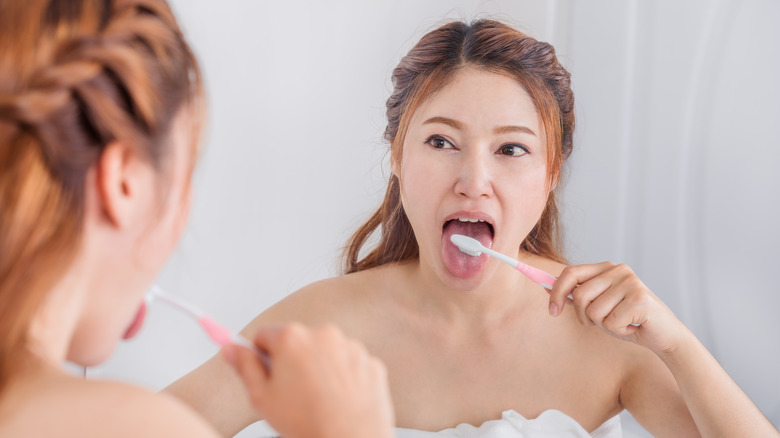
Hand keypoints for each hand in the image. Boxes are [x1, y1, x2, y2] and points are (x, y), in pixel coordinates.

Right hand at [223, 323, 394, 437]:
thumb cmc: (307, 423)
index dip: (261, 356)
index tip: (266, 373)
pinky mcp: (370, 361)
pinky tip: (339, 400)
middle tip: (292, 393)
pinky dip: (344, 378)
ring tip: (318, 400)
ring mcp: (350, 346)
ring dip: (319, 368)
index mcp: (292, 338)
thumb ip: (245, 368)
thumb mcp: (261, 398)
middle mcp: (323, 334)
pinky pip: (349, 364)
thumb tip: (231, 350)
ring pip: (325, 352)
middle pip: (297, 342)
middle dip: (292, 362)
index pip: (264, 335)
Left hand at [548, 262, 689, 354]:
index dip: (556, 292)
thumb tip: (546, 288)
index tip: (552, 311)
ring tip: (622, 322)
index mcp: (606, 268)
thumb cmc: (628, 321)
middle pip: (579, 295)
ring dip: (604, 325)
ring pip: (593, 312)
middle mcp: (618, 270)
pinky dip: (618, 331)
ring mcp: (630, 282)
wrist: (664, 335)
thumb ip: (576, 296)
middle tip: (602, 322)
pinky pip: (610, 323)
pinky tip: (633, 326)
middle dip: (584, 317)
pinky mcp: (639, 299)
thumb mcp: (598, 307)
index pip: (570, 272)